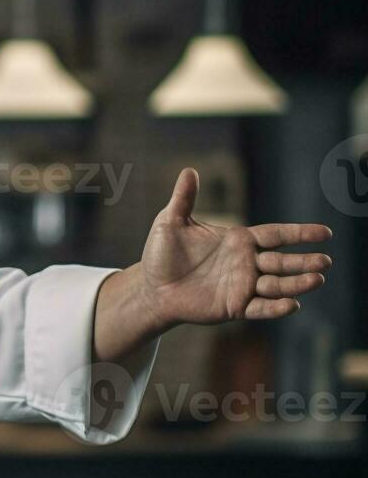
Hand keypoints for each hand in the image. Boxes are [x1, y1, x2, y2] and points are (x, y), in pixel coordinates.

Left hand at [141, 168, 331, 327]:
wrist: (151, 287)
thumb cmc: (161, 254)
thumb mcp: (171, 222)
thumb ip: (184, 198)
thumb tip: (189, 170)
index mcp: (239, 240)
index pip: (276, 234)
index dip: (301, 233)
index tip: (326, 232)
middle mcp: (247, 263)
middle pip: (283, 261)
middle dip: (305, 261)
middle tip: (325, 261)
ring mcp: (243, 286)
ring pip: (277, 285)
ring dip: (297, 284)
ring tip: (317, 279)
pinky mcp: (234, 307)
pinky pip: (260, 308)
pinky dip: (276, 307)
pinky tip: (292, 304)